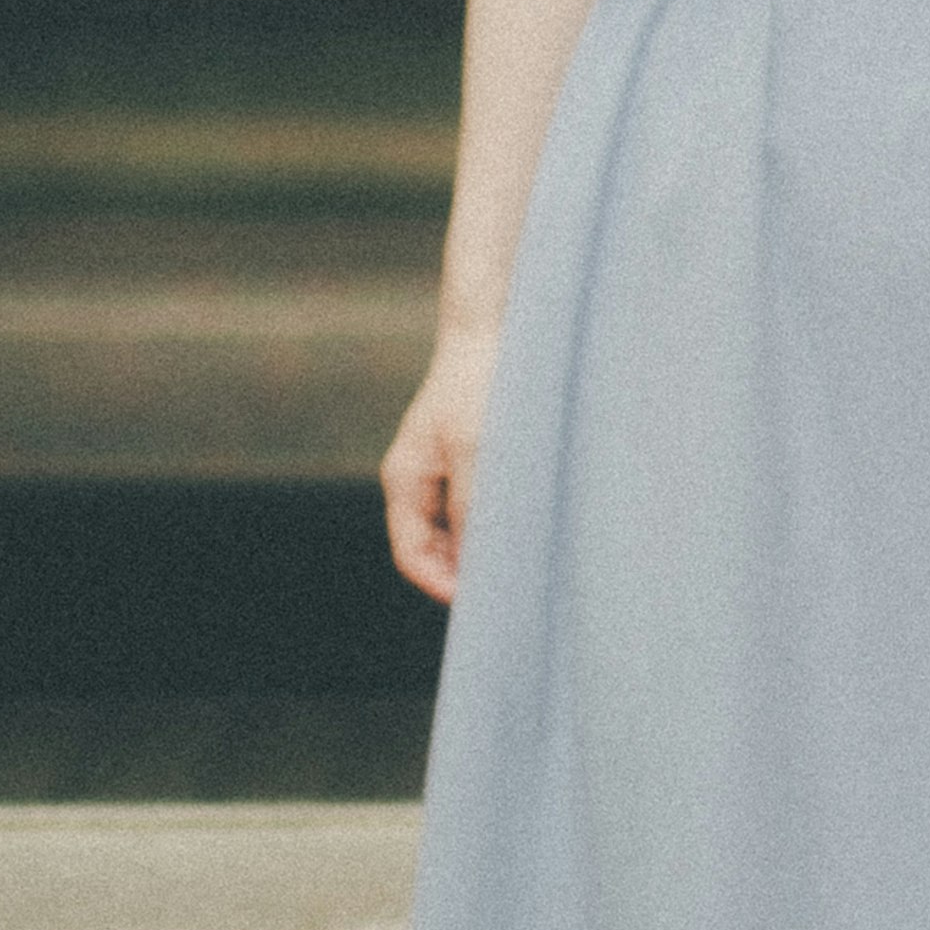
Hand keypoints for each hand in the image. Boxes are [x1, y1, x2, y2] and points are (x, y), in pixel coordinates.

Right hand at [382, 319, 502, 605]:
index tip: (481, 600)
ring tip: (520, 559)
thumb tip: (477, 560)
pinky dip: (492, 521)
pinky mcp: (468, 457)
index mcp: (405, 480)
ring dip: (481, 546)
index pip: (411, 555)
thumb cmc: (479, 384)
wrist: (492, 328)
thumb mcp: (476, 450)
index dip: (441, 585)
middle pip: (432, 549)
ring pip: (455, 530)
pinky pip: (474, 506)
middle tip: (508, 588)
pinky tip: (524, 525)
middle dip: (463, 571)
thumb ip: (471, 507)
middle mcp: (418, 480)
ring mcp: (442, 469)